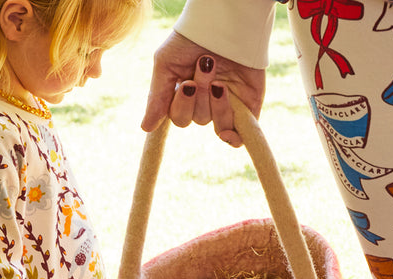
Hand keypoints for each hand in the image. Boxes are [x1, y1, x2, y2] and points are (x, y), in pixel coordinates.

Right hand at [141, 31, 265, 146]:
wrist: (226, 25)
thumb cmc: (191, 40)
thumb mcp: (166, 63)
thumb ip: (157, 97)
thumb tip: (145, 128)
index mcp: (185, 94)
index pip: (178, 117)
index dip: (182, 106)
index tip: (187, 84)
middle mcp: (205, 103)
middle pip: (197, 119)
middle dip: (201, 95)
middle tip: (206, 67)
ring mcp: (227, 107)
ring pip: (218, 126)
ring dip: (218, 104)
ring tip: (221, 82)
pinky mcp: (247, 110)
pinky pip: (238, 137)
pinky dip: (233, 139)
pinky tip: (228, 133)